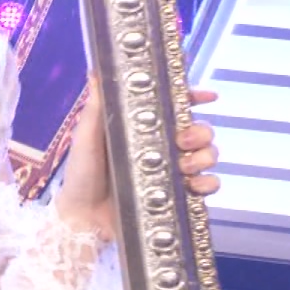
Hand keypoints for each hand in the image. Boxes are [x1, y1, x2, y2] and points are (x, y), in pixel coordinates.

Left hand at [57, 80, 222, 238]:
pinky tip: (194, 185)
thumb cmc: (81, 174)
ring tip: (184, 166)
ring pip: (207, 155)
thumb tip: (96, 71)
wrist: (83, 218)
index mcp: (141, 128)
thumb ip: (95, 108)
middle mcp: (160, 147)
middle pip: (198, 130)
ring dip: (205, 156)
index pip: (173, 107)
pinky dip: (208, 183)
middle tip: (183, 141)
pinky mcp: (176, 195)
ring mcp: (170, 171)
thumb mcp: (86, 138)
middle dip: (200, 132)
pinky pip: (206, 185)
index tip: (207, 96)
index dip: (193, 98)